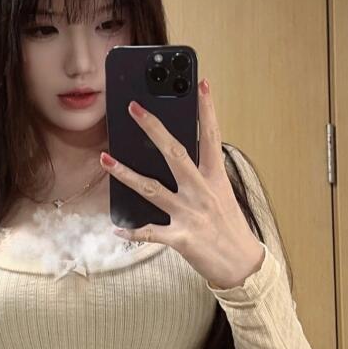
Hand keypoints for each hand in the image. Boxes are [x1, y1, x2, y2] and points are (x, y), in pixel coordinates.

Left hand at [100, 77, 266, 289]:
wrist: (242, 265)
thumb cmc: (230, 227)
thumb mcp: (221, 195)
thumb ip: (200, 176)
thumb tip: (175, 156)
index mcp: (215, 179)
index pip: (211, 137)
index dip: (207, 109)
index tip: (201, 84)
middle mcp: (202, 192)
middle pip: (175, 153)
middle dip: (153, 129)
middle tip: (134, 108)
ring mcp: (190, 214)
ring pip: (153, 189)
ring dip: (126, 174)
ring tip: (105, 159)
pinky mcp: (181, 238)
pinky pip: (151, 233)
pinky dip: (132, 232)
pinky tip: (116, 229)